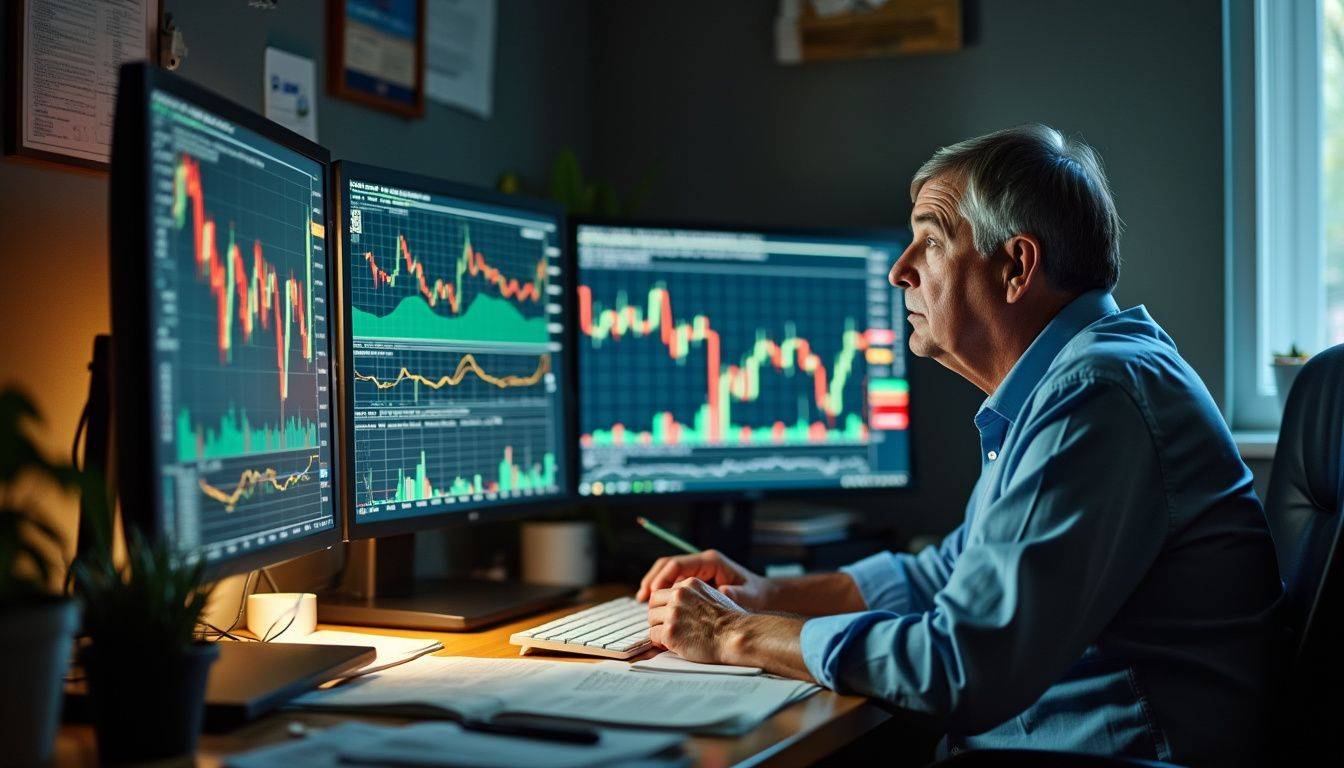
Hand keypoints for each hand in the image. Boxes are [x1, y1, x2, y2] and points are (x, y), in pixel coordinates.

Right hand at [635, 549, 775, 609]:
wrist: (764, 595)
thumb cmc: (757, 596)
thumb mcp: (748, 596)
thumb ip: (736, 595)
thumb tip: (723, 593)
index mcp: (711, 561)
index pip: (677, 564)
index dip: (661, 578)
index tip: (651, 594)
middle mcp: (702, 562)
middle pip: (667, 565)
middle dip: (652, 579)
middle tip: (641, 598)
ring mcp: (698, 570)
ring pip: (667, 572)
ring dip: (654, 585)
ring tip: (643, 601)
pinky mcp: (696, 579)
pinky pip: (673, 581)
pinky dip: (663, 591)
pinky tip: (657, 606)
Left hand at [646, 578, 747, 663]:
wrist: (736, 636)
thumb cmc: (730, 622)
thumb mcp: (713, 596)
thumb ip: (694, 596)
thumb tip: (679, 604)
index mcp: (689, 584)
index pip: (665, 590)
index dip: (665, 605)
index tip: (669, 615)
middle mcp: (679, 595)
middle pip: (653, 602)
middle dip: (658, 615)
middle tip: (667, 627)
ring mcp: (673, 613)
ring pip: (651, 619)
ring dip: (659, 629)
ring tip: (673, 637)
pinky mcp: (670, 631)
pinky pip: (653, 636)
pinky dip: (660, 643)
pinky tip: (673, 645)